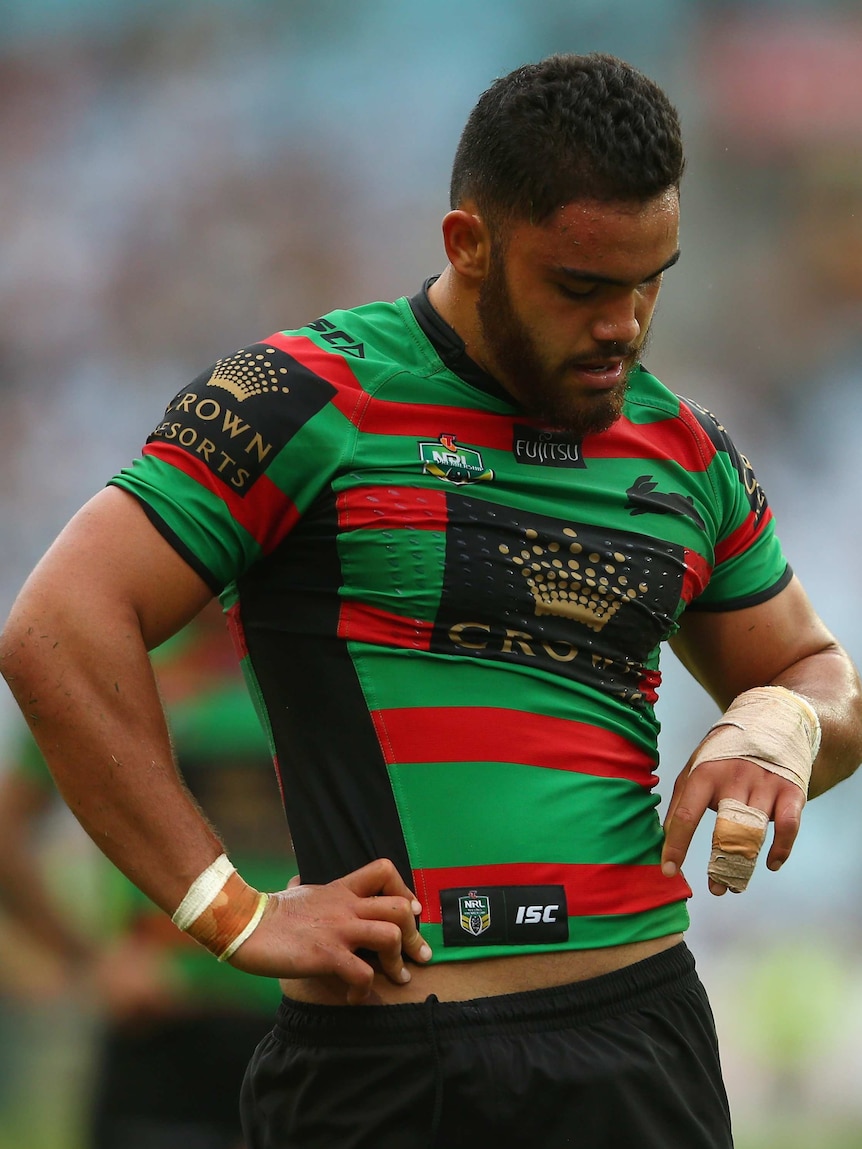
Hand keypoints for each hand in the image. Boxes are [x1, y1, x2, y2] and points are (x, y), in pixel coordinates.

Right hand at [225, 858, 430, 1003]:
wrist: (243, 923)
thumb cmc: (268, 912)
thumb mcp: (294, 892)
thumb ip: (305, 888)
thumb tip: (297, 883)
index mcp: (341, 890)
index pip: (384, 871)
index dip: (405, 891)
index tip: (411, 913)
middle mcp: (346, 907)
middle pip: (400, 907)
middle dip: (414, 935)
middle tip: (416, 956)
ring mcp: (338, 930)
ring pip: (390, 935)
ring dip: (397, 962)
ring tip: (394, 978)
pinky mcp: (327, 955)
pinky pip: (363, 974)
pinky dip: (366, 991)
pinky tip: (356, 998)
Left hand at [661, 755, 804, 894]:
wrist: (768, 723)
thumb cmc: (723, 756)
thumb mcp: (694, 769)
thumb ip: (681, 803)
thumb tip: (663, 840)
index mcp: (705, 774)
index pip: (686, 815)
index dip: (676, 846)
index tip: (669, 870)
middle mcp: (734, 779)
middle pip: (725, 830)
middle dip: (719, 864)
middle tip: (715, 888)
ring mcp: (764, 784)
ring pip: (754, 834)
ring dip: (745, 864)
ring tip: (735, 885)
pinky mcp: (790, 791)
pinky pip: (788, 826)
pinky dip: (781, 849)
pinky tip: (771, 863)